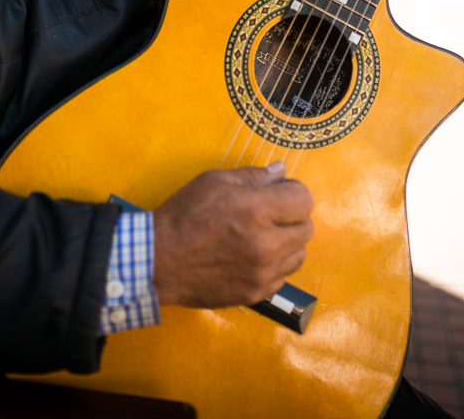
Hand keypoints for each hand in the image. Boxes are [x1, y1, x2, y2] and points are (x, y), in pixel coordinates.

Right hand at [152, 161, 313, 307]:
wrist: (158, 261)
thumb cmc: (184, 215)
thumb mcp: (215, 181)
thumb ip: (254, 175)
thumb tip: (281, 170)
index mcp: (257, 210)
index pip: (304, 200)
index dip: (294, 192)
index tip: (281, 192)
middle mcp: (266, 244)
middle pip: (306, 228)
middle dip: (292, 216)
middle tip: (271, 213)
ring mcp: (262, 273)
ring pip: (299, 254)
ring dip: (287, 243)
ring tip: (262, 236)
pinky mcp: (256, 293)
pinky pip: (283, 277)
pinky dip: (274, 266)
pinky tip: (252, 256)